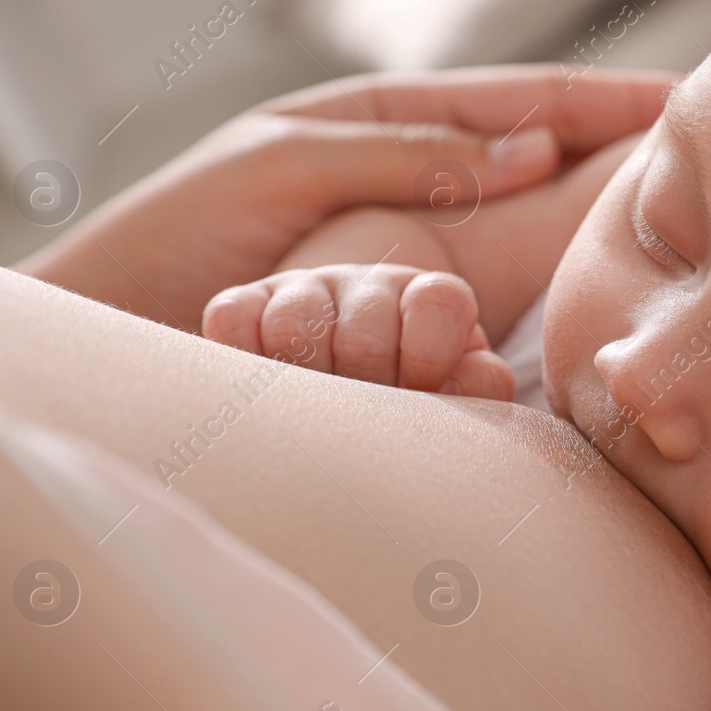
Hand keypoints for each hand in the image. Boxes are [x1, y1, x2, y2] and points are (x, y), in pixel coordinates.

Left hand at [18, 66, 673, 330]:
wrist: (106, 324)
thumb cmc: (174, 237)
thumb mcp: (284, 169)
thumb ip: (399, 155)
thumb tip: (526, 153)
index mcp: (380, 121)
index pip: (516, 100)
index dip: (601, 99)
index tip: (680, 101)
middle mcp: (405, 177)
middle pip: (536, 154)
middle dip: (616, 151)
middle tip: (703, 158)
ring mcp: (405, 242)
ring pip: (518, 225)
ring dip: (588, 220)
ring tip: (668, 226)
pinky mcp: (393, 308)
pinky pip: (486, 293)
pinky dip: (537, 291)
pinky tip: (581, 301)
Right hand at [202, 264, 513, 398]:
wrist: (348, 413)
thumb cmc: (416, 407)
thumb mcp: (460, 393)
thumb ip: (479, 383)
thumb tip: (476, 375)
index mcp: (430, 301)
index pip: (440, 303)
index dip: (430, 357)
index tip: (423, 392)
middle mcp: (368, 287)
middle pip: (364, 331)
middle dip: (367, 388)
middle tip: (367, 423)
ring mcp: (303, 291)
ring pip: (294, 325)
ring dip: (306, 384)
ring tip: (317, 422)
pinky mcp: (245, 306)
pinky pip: (232, 318)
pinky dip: (241, 357)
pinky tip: (264, 398)